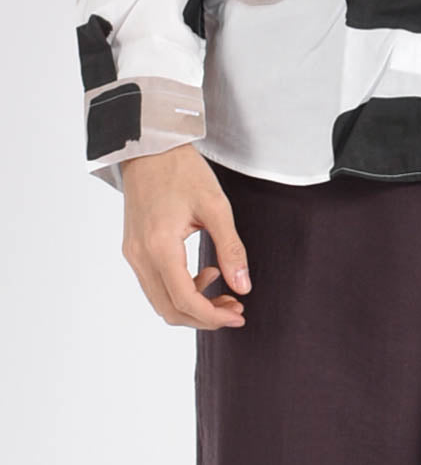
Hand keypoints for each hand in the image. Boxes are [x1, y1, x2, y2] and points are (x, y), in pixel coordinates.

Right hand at [121, 143, 250, 330]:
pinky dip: (179, 289)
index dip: (213, 316)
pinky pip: (154, 284)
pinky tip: (204, 272)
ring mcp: (133, 253)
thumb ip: (231, 248)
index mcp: (159, 246)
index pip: (184, 300)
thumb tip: (244, 287)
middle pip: (169, 309)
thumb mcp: (216, 206)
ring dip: (192, 305)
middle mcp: (139, 256)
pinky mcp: (133, 248)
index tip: (239, 314)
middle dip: (204, 316)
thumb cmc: (183, 170)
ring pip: (160, 300)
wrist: (151, 148)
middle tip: (235, 308)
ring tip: (224, 289)